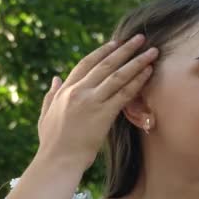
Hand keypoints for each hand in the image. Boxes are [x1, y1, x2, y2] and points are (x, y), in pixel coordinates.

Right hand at [37, 34, 157, 170]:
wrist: (57, 161)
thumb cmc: (52, 143)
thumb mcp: (46, 114)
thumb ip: (51, 94)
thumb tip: (55, 78)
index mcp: (66, 90)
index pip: (86, 63)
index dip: (103, 52)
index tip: (116, 42)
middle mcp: (79, 91)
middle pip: (106, 64)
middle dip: (125, 49)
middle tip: (140, 38)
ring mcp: (91, 101)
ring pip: (118, 75)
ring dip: (137, 61)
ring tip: (152, 52)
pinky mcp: (103, 114)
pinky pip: (124, 93)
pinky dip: (138, 81)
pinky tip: (148, 72)